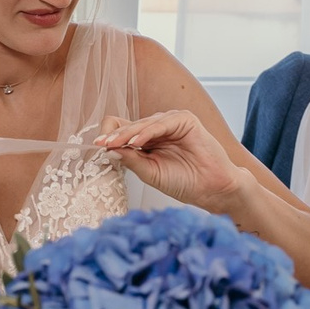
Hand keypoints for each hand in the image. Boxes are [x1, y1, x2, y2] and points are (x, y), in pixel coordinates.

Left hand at [94, 110, 253, 212]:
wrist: (211, 189)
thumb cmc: (184, 182)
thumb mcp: (150, 173)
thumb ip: (131, 160)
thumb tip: (108, 150)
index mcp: (147, 140)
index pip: (122, 131)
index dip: (110, 138)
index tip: (98, 147)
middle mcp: (157, 129)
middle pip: (128, 125)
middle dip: (114, 136)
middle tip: (101, 144)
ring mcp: (171, 122)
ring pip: (142, 123)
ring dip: (127, 134)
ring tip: (115, 144)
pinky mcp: (185, 120)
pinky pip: (161, 123)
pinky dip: (147, 131)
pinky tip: (137, 141)